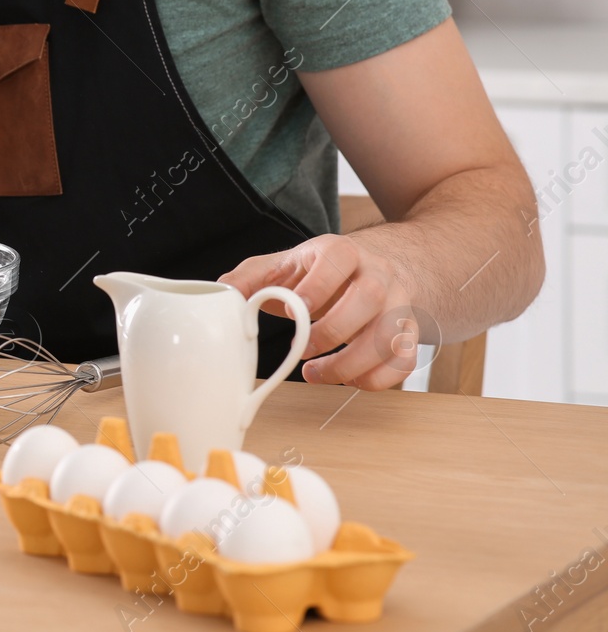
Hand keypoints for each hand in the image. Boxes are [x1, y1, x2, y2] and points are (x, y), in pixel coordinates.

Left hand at [219, 234, 422, 390]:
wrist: (380, 264)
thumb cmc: (324, 269)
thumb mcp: (286, 264)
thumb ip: (252, 278)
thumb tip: (221, 293)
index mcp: (343, 251)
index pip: (339, 260)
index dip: (317, 288)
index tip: (293, 312)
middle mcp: (378, 274)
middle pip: (371, 299)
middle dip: (334, 331)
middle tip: (302, 351)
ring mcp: (399, 303)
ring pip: (391, 336)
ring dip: (352, 364)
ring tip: (316, 374)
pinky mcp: (409, 331)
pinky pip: (405, 361)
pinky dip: (378, 379)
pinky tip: (349, 380)